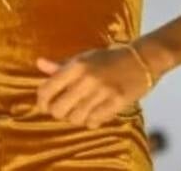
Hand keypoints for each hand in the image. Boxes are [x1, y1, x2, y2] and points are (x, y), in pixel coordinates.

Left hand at [36, 46, 153, 128]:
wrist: (141, 60)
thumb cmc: (108, 59)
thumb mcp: (84, 58)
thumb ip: (61, 66)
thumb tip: (38, 63)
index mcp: (77, 66)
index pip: (47, 89)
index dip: (41, 101)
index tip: (43, 105)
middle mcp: (87, 79)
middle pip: (58, 109)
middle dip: (58, 112)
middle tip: (63, 109)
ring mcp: (103, 92)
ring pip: (75, 118)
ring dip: (75, 117)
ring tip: (80, 110)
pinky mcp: (117, 103)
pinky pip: (94, 122)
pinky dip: (91, 121)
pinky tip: (94, 113)